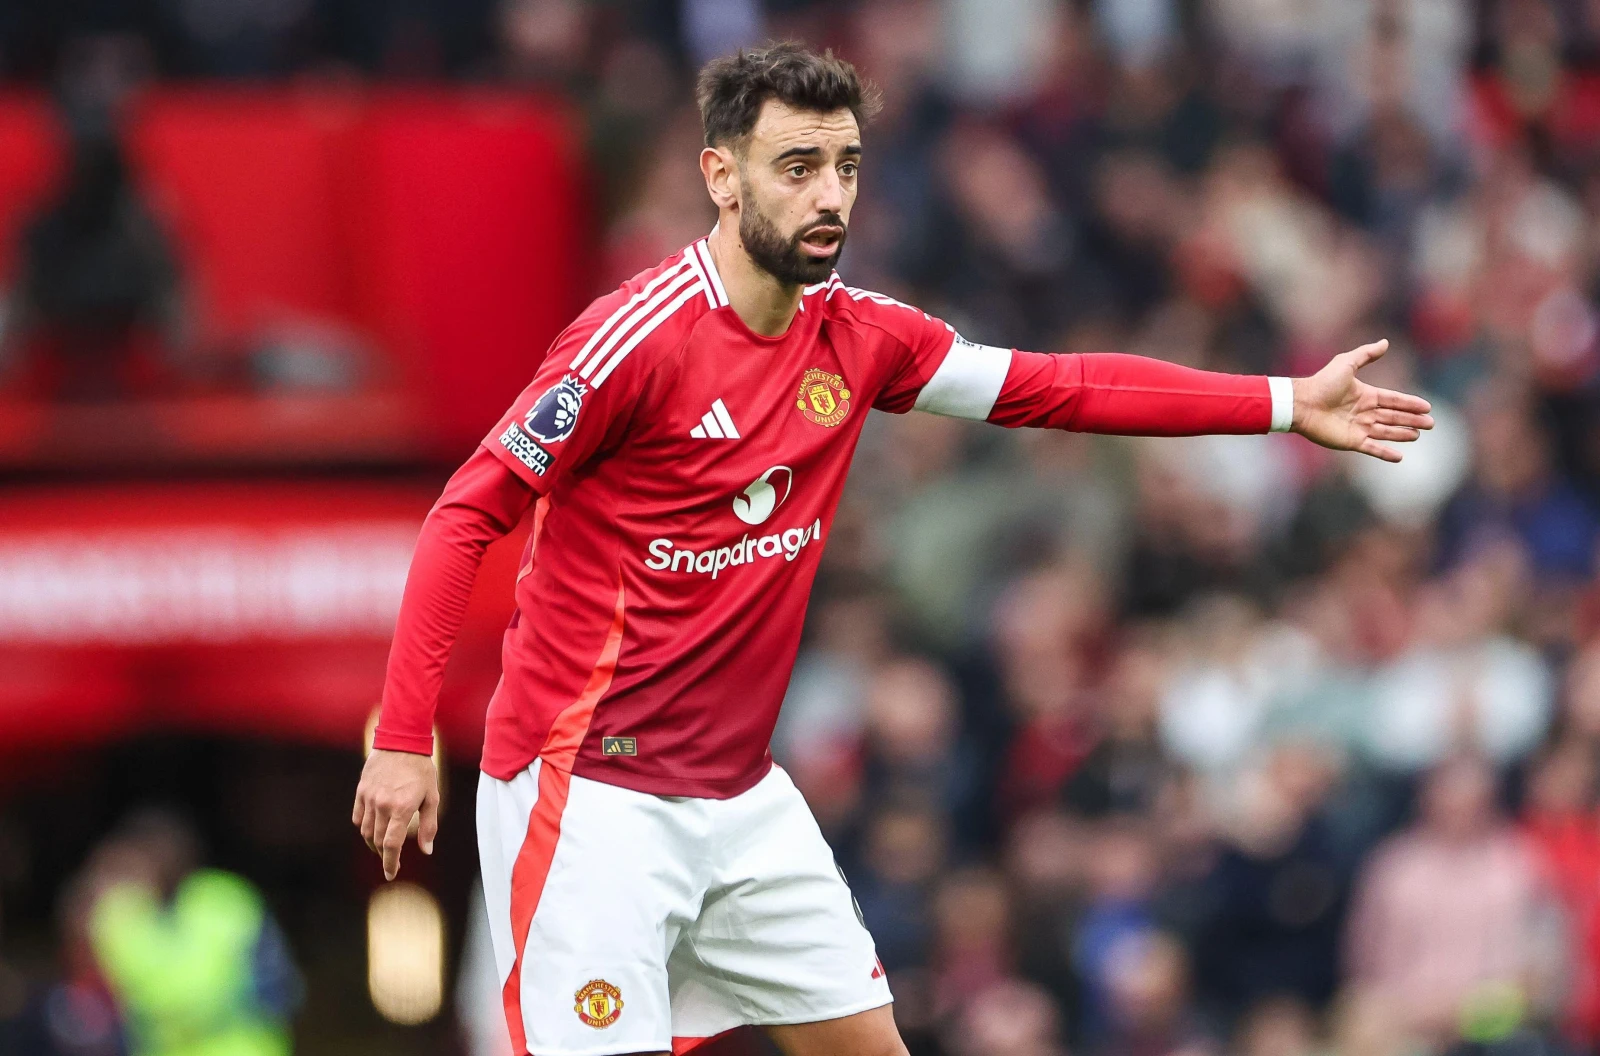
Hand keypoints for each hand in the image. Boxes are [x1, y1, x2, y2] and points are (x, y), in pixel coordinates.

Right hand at [352, 748, 439, 880]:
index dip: (390, 863)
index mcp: (401, 808)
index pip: (391, 845)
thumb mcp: (432, 797)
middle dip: (383, 855)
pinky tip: (372, 829)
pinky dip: (363, 827)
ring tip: (382, 847)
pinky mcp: (361, 791)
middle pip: (377, 841)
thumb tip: (426, 850)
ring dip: (372, 843)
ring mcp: (369, 798)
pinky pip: (357, 817)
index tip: (391, 874)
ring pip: (365, 831)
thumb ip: (428, 825)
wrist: (401, 741)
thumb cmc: (421, 770)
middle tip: (391, 861)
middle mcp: (382, 805)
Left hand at [1291, 340, 1433, 461]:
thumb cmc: (1322, 383)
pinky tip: (1399, 457)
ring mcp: (1358, 428)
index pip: (1393, 400)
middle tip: (1430, 424)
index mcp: (1365, 395)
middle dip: (1412, 420)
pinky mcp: (1351, 441)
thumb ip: (1366, 354)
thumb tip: (1385, 342)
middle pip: (1393, 417)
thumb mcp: (1346, 363)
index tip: (1427, 407)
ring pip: (1386, 432)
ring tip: (1417, 435)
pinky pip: (1372, 448)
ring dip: (1402, 434)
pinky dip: (1385, 453)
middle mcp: (1364, 412)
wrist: (1302, 403)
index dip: (1410, 403)